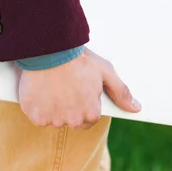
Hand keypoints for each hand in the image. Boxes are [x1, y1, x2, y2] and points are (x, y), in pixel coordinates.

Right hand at [19, 48, 140, 128]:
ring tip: (53, 85)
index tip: (79, 90)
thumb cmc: (79, 59)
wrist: (51, 49)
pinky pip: (36, 115)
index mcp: (91, 114)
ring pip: (52, 118)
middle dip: (69, 107)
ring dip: (52, 106)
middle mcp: (72, 121)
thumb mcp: (106, 72)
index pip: (89, 118)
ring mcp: (52, 119)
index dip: (85, 103)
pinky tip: (40, 89)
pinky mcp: (34, 115)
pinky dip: (36, 105)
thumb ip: (121, 93)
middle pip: (71, 120)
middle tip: (65, 86)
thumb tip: (137, 108)